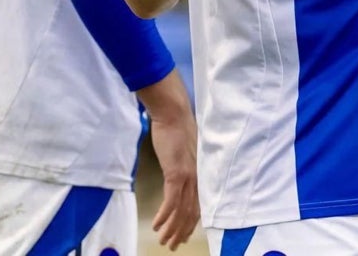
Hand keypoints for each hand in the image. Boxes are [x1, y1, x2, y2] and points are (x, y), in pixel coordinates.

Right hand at [148, 107, 198, 249]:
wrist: (174, 114)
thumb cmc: (177, 128)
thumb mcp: (185, 150)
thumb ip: (185, 164)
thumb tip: (179, 172)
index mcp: (201, 174)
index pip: (199, 205)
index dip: (191, 223)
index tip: (184, 235)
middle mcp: (198, 178)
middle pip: (191, 213)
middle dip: (181, 232)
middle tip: (172, 245)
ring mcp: (188, 177)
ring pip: (181, 212)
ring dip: (171, 229)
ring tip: (163, 241)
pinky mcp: (176, 173)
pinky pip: (171, 202)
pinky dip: (164, 216)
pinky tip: (157, 225)